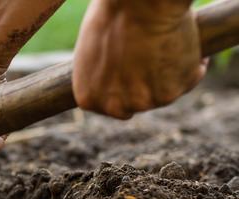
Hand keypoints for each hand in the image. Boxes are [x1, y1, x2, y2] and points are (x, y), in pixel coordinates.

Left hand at [73, 0, 206, 118]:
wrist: (141, 4)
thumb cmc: (112, 16)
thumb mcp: (91, 49)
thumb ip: (98, 73)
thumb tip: (109, 77)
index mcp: (88, 98)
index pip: (109, 104)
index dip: (123, 86)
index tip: (131, 70)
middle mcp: (115, 107)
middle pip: (136, 102)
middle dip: (144, 85)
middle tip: (151, 59)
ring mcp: (144, 102)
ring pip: (163, 91)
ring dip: (168, 74)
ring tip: (167, 45)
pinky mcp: (173, 92)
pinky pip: (188, 79)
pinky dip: (191, 64)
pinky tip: (185, 43)